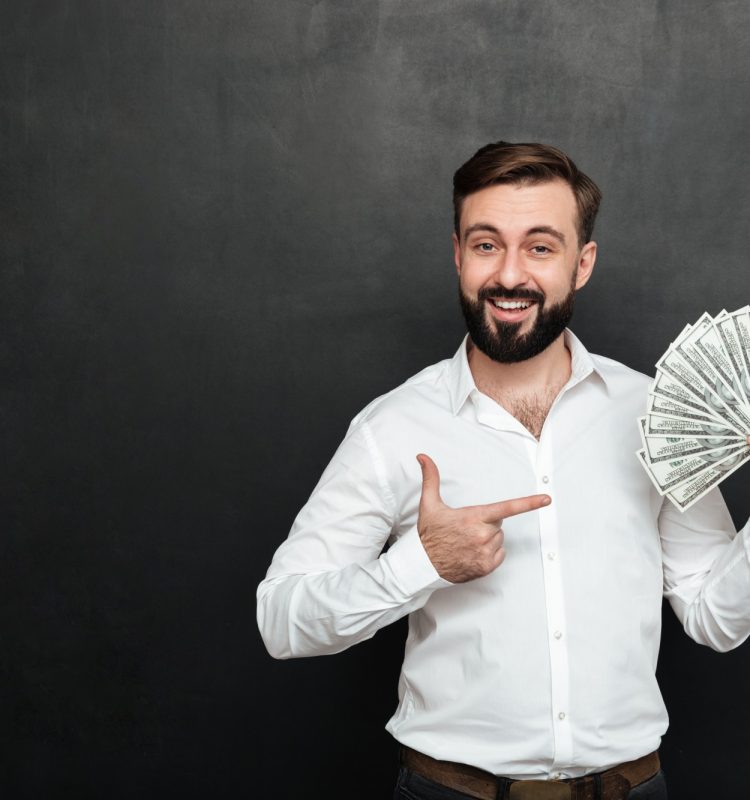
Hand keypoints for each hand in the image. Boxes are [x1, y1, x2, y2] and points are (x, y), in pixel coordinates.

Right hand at [416, 453, 550, 583]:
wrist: (423, 564)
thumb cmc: (429, 534)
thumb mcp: (429, 504)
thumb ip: (430, 478)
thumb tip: (423, 457)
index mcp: (473, 517)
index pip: (506, 508)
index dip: (529, 503)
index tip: (546, 499)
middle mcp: (482, 535)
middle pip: (498, 523)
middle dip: (486, 523)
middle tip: (466, 528)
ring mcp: (485, 552)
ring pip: (499, 539)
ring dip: (488, 539)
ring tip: (467, 541)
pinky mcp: (486, 567)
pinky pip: (500, 554)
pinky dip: (490, 553)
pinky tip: (473, 552)